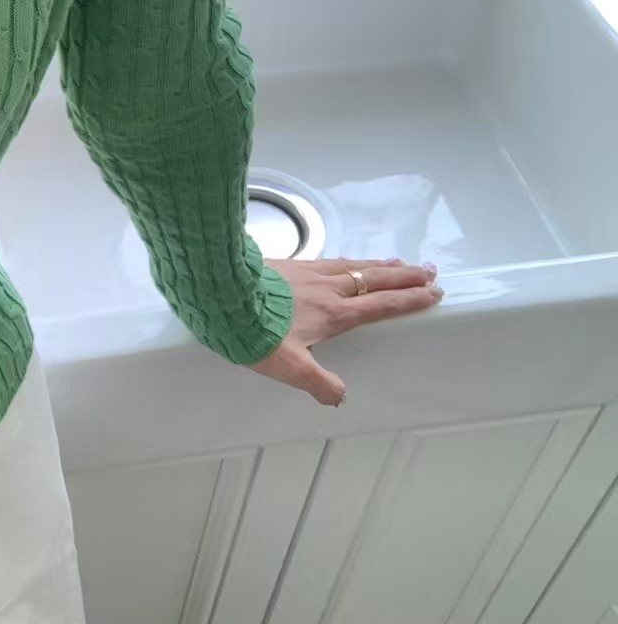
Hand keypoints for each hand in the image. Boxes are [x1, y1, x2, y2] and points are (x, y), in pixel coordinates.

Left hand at [249, 258, 442, 405]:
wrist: (222, 294)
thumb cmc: (255, 332)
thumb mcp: (290, 367)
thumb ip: (318, 383)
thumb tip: (339, 397)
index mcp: (334, 313)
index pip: (382, 305)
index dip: (410, 299)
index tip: (433, 292)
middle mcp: (327, 288)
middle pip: (375, 279)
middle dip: (405, 276)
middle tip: (429, 270)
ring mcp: (308, 272)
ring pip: (353, 265)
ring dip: (379, 264)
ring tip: (398, 262)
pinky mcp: (289, 263)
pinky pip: (329, 259)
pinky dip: (348, 259)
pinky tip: (347, 260)